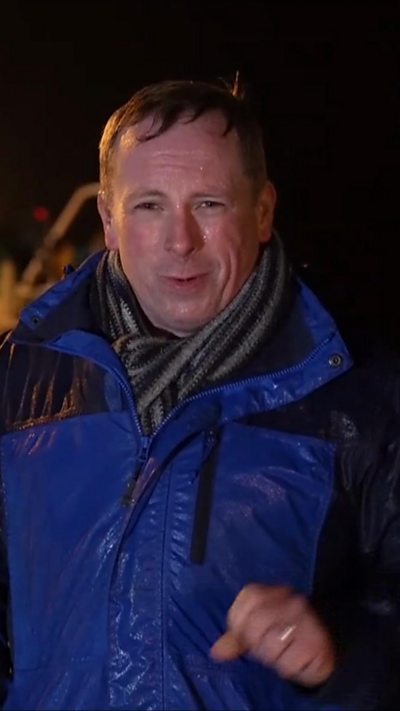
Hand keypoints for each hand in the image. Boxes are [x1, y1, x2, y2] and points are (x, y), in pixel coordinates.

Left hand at [210, 584, 334, 686]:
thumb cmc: (284, 636)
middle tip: (266, 647)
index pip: (248, 598)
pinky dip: (287, 667)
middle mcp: (291, 600)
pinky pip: (288, 662)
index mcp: (273, 591)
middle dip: (255, 643)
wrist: (324, 647)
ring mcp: (306, 619)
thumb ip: (236, 639)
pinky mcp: (315, 642)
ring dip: (272, 657)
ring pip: (271, 644)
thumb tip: (215, 653)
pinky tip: (294, 660)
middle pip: (256, 623)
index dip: (240, 622)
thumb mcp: (258, 631)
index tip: (246, 635)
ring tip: (282, 653)